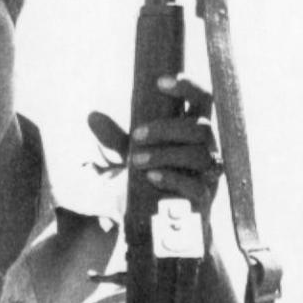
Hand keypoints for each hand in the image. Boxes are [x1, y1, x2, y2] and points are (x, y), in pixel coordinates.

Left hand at [88, 75, 222, 217]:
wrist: (161, 219)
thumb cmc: (152, 176)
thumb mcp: (132, 154)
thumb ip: (116, 137)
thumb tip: (93, 116)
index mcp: (195, 128)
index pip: (203, 98)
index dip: (187, 86)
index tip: (159, 82)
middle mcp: (209, 147)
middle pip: (201, 127)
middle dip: (167, 129)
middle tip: (136, 135)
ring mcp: (209, 172)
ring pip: (199, 155)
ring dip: (165, 154)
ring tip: (136, 160)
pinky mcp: (205, 198)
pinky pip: (196, 186)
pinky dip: (172, 179)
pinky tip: (150, 178)